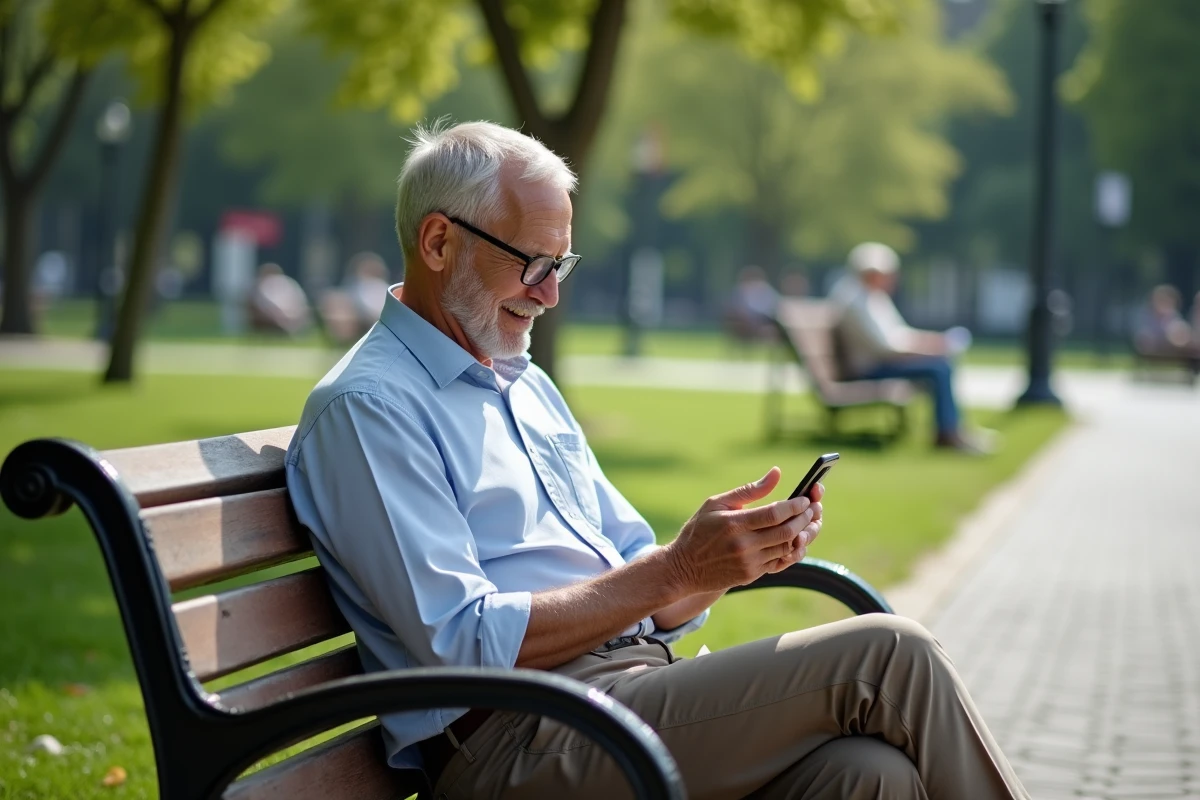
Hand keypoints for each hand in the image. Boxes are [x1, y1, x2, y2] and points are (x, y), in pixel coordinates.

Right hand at [664, 467, 822, 594]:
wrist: (684, 568)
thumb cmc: (700, 529)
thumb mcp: (717, 503)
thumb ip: (749, 490)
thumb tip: (776, 473)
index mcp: (734, 523)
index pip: (775, 513)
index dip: (795, 505)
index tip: (805, 498)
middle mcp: (743, 545)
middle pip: (787, 531)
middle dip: (805, 518)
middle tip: (813, 508)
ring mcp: (749, 563)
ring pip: (788, 548)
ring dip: (805, 534)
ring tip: (812, 522)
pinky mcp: (751, 575)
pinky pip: (780, 562)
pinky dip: (793, 549)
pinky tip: (797, 538)